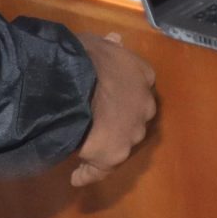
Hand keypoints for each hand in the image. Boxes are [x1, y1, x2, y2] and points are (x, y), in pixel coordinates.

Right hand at [71, 35, 157, 187]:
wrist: (71, 84)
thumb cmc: (83, 57)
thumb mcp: (96, 43)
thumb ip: (107, 46)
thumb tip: (115, 40)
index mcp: (142, 73)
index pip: (140, 85)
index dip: (124, 91)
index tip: (111, 96)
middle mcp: (145, 104)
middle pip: (136, 115)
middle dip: (122, 119)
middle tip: (100, 121)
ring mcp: (133, 131)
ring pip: (123, 142)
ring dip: (109, 143)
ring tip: (86, 147)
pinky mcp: (116, 154)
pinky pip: (101, 168)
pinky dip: (89, 173)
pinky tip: (77, 177)